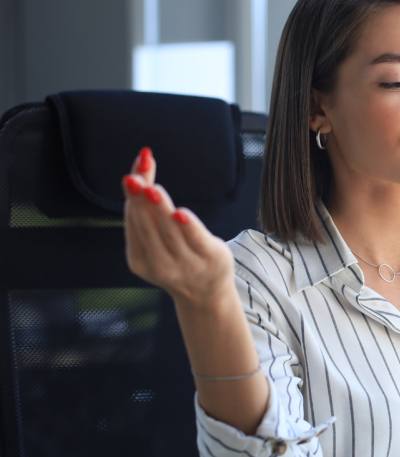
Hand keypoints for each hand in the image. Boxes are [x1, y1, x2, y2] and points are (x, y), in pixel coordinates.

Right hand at [122, 147, 234, 305]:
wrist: (206, 295)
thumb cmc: (178, 257)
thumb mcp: (158, 236)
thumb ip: (149, 207)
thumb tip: (143, 161)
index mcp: (139, 260)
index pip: (134, 223)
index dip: (133, 197)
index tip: (132, 173)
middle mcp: (160, 264)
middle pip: (148, 226)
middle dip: (141, 201)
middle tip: (135, 178)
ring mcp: (186, 264)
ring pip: (170, 231)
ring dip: (160, 209)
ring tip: (152, 189)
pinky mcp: (210, 259)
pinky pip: (196, 240)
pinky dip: (187, 226)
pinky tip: (180, 212)